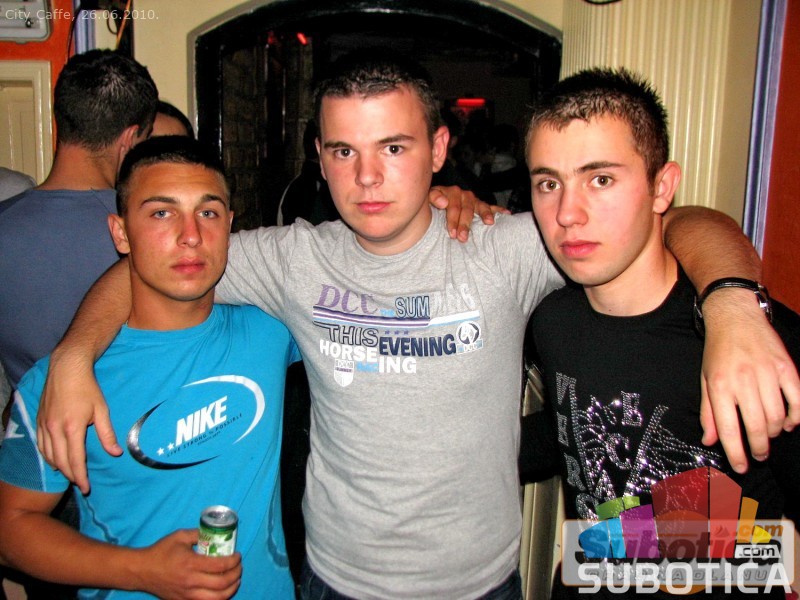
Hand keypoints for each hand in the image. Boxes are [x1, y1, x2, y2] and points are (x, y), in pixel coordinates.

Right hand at [37, 347, 121, 494]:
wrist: (66, 369)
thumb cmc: (87, 388)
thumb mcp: (102, 410)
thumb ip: (107, 433)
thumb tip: (116, 452)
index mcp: (72, 428)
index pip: (75, 460)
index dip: (80, 476)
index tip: (86, 488)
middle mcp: (54, 429)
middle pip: (61, 461)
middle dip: (71, 475)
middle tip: (80, 485)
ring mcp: (44, 426)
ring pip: (49, 455)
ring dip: (59, 468)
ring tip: (70, 475)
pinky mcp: (39, 421)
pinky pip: (41, 446)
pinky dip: (48, 457)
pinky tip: (55, 461)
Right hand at [135, 529, 241, 599]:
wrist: (142, 570)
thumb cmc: (161, 551)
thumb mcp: (180, 536)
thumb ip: (199, 534)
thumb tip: (215, 533)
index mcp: (191, 563)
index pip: (220, 565)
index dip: (234, 561)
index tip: (238, 555)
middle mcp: (190, 581)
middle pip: (222, 583)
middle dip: (236, 574)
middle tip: (238, 567)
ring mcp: (187, 595)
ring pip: (217, 598)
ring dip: (231, 589)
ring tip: (235, 580)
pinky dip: (219, 599)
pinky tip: (222, 591)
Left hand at [428, 185, 508, 241]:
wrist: (436, 203)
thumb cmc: (433, 204)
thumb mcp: (428, 198)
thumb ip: (434, 198)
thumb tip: (443, 203)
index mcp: (451, 192)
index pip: (453, 206)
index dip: (452, 220)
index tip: (452, 234)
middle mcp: (464, 195)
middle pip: (467, 209)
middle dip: (465, 224)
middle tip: (463, 238)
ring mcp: (474, 200)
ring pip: (481, 207)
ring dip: (485, 215)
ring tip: (489, 223)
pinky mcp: (481, 205)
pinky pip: (492, 206)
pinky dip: (499, 210)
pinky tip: (507, 214)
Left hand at [699, 289, 799, 472]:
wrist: (735, 315)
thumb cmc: (717, 350)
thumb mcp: (705, 379)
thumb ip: (708, 412)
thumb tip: (710, 441)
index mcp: (720, 386)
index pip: (729, 429)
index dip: (736, 453)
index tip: (741, 467)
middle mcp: (743, 381)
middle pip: (757, 427)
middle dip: (759, 449)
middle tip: (758, 456)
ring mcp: (767, 373)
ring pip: (777, 417)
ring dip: (775, 433)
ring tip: (770, 436)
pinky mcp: (785, 367)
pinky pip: (797, 399)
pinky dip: (795, 416)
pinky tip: (789, 422)